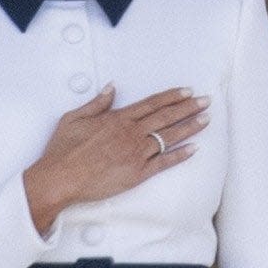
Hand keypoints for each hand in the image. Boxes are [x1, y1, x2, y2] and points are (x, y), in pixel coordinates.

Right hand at [23, 84, 209, 234]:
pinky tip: (194, 149)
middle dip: (189, 107)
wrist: (60, 178)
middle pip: (166, 117)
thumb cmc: (63, 150)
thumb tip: (111, 89)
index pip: (152, 104)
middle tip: (206, 101)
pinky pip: (164, 163)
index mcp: (117, 119)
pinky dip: (180, 155)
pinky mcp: (137, 173)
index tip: (187, 91)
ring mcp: (136, 154)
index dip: (172, 96)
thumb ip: (97, 103)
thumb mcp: (74, 118)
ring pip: (169, 137)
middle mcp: (131, 134)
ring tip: (206, 119)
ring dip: (190, 127)